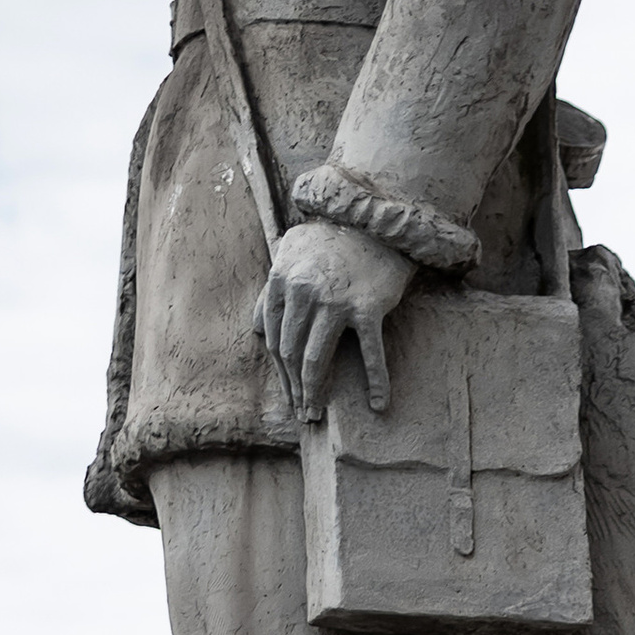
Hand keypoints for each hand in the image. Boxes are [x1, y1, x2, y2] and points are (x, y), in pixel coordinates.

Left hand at [255, 220, 413, 419]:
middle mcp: (304, 292)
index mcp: (282, 281)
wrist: (377, 221)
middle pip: (291, 354)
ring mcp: (335, 301)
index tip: (289, 393)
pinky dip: (376, 382)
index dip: (280, 372)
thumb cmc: (334, 240)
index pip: (274, 338)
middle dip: (294, 389)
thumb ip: (271, 289)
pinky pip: (370, 354)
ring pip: (316, 359)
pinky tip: (378, 404)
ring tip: (317, 414)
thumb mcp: (291, 253)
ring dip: (315, 393)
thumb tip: (257, 326)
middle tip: (302, 413)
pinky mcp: (368, 308)